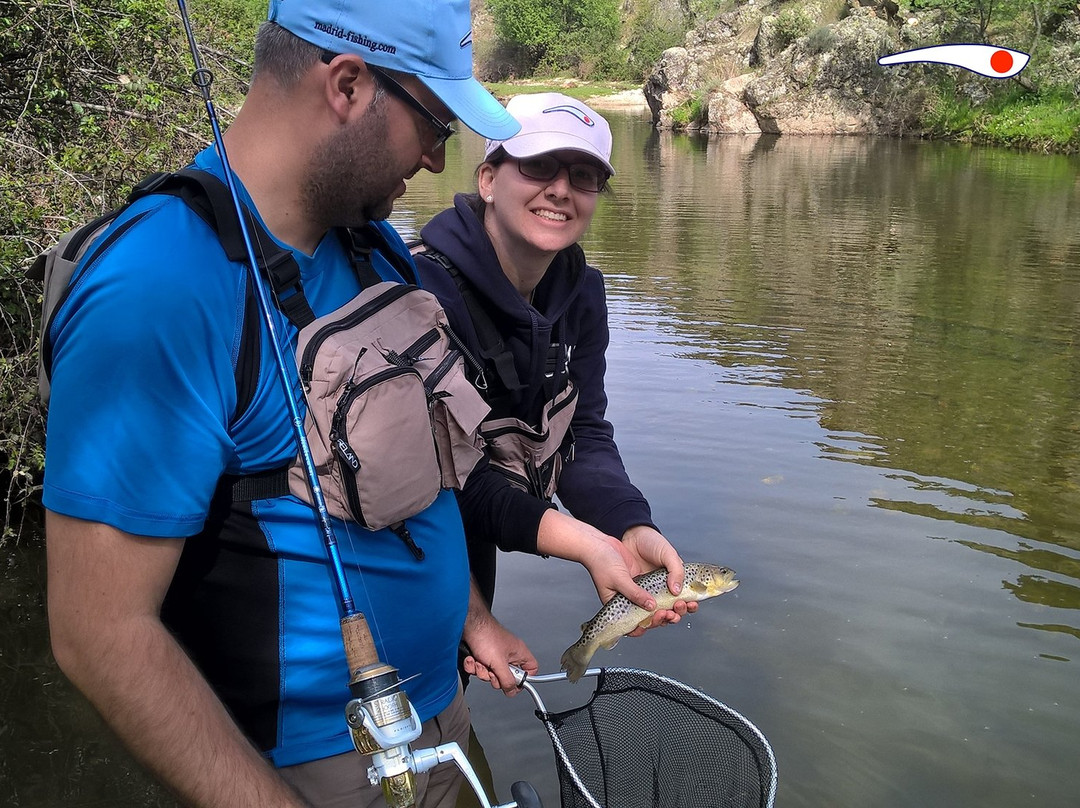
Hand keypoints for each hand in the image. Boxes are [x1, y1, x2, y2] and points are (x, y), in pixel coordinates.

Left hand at [462, 583, 537, 695]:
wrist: (467, 624)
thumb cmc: (486, 634)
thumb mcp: (499, 663)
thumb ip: (507, 680)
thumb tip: (511, 691)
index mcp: (519, 652)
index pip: (531, 670)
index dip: (523, 680)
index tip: (512, 684)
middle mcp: (508, 653)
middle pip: (507, 676)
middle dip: (494, 677)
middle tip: (491, 670)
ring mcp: (495, 654)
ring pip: (491, 673)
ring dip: (481, 671)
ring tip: (479, 662)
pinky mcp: (483, 654)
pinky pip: (480, 668)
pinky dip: (473, 665)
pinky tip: (472, 658)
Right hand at [536, 512, 695, 636]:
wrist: (599, 543)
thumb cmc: (601, 563)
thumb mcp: (618, 579)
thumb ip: (635, 594)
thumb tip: (652, 607)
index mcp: (619, 608)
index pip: (635, 626)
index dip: (649, 625)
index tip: (661, 617)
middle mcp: (629, 603)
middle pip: (650, 618)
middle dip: (664, 618)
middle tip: (674, 612)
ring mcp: (638, 592)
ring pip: (657, 607)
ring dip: (670, 608)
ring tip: (680, 605)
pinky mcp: (645, 582)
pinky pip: (658, 593)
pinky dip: (669, 595)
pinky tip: (679, 595)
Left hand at [618, 524, 696, 635]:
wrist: (629, 535)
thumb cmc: (651, 543)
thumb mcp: (668, 554)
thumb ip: (676, 571)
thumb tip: (677, 592)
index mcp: (673, 582)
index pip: (685, 600)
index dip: (689, 606)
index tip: (690, 604)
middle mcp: (661, 592)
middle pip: (672, 612)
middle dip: (676, 614)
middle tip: (675, 608)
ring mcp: (646, 595)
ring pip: (657, 616)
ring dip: (663, 620)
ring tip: (663, 614)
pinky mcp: (632, 596)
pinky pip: (639, 612)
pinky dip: (644, 619)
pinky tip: (648, 619)